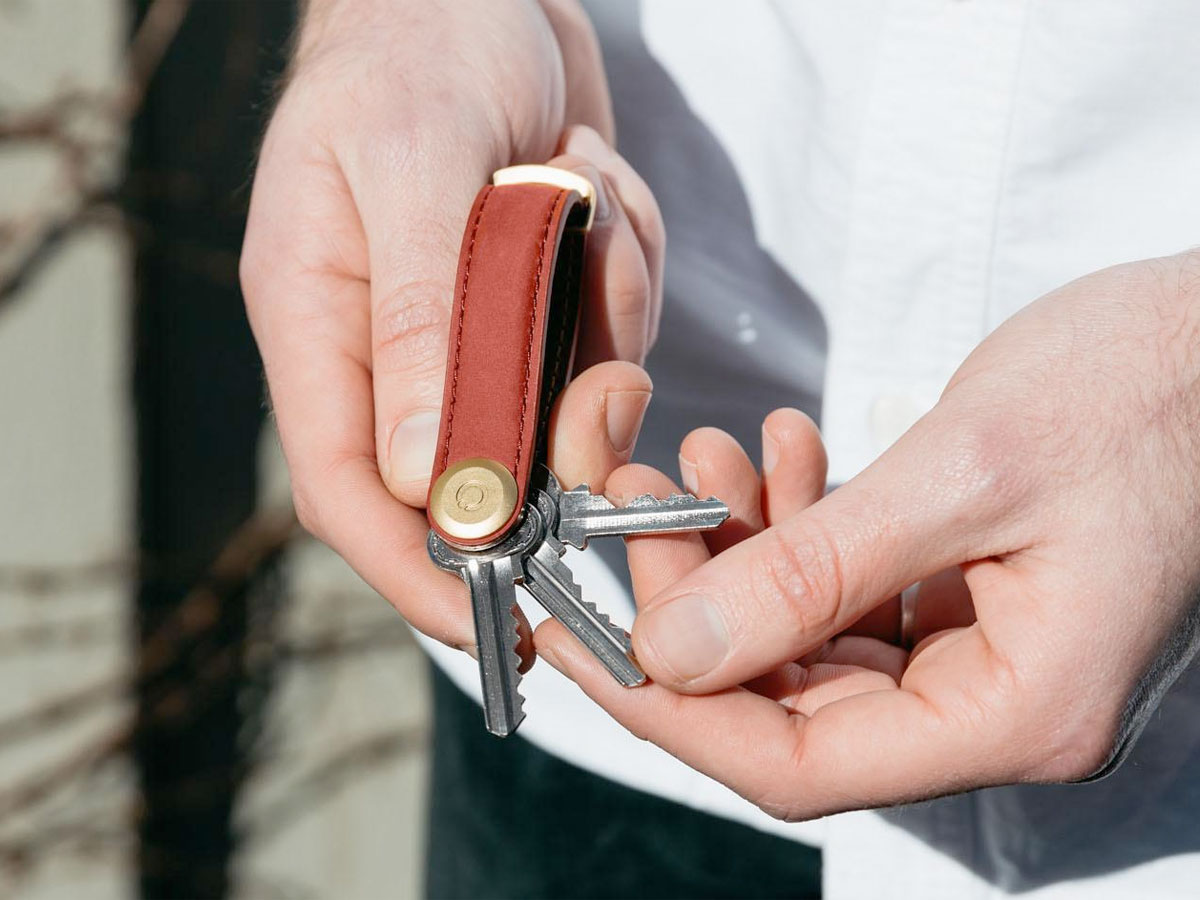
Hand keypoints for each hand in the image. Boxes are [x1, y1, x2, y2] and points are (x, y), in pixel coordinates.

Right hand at [239, 0, 663, 663]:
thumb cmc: (418, 45)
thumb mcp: (413, 163)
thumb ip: (419, 320)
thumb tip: (421, 478)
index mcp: (323, 326)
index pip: (349, 494)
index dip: (416, 575)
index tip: (496, 627)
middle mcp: (398, 349)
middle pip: (481, 470)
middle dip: (557, 440)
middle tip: (602, 384)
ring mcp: (480, 331)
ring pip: (568, 396)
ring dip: (602, 312)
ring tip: (573, 187)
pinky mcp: (546, 304)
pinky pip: (614, 330)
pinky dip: (625, 264)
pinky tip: (587, 177)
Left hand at [536, 251, 1199, 818]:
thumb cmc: (1142, 390)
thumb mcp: (965, 473)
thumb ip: (812, 571)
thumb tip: (672, 652)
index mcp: (1017, 711)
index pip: (801, 762)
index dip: (675, 711)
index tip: (580, 639)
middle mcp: (994, 702)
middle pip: (789, 701)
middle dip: (692, 607)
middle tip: (632, 508)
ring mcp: (980, 651)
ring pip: (807, 640)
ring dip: (737, 554)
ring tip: (701, 460)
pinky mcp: (965, 594)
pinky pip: (844, 588)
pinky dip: (793, 529)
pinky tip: (772, 458)